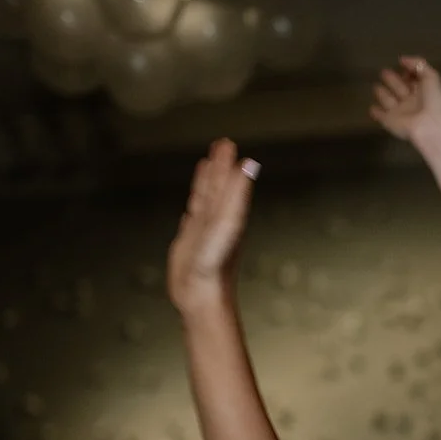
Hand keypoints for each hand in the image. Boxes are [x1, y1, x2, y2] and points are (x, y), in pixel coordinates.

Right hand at [166, 139, 257, 316]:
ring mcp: (204, 231)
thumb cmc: (215, 264)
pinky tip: (193, 206)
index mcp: (230, 215)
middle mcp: (218, 220)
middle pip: (218, 187)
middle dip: (219, 166)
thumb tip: (249, 165)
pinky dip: (194, 206)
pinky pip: (193, 218)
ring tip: (205, 165)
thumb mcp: (228, 223)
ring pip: (205, 199)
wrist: (201, 295)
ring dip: (206, 182)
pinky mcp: (190, 243)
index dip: (227, 164)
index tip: (229, 144)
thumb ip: (237, 194)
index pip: (229, 182)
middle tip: (221, 144)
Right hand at [369, 56, 440, 142]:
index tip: (402, 65)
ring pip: (388, 100)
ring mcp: (399, 112)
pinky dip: (375, 112)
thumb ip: (418, 64)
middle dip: (392, 79)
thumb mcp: (431, 76)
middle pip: (399, 88)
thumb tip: (402, 59)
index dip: (408, 72)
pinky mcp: (389, 121)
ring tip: (375, 87)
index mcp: (422, 90)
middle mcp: (410, 101)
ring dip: (382, 94)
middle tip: (383, 72)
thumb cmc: (433, 100)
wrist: (429, 126)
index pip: (413, 79)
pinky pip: (380, 115)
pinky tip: (371, 108)